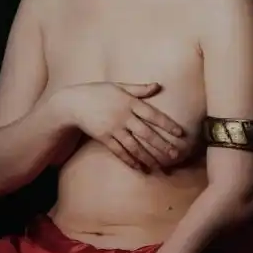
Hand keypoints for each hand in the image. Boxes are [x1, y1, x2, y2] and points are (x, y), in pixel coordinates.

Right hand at [59, 82, 188, 171]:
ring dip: (147, 157)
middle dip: (161, 144)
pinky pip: (119, 151)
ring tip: (159, 166)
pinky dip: (130, 160)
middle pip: (145, 133)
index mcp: (129, 102)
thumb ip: (139, 88)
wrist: (74, 103)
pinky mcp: (104, 138)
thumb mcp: (119, 86)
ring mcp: (113, 128)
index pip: (152, 114)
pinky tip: (139, 167)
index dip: (166, 123)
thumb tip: (158, 85)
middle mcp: (123, 116)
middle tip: (175, 155)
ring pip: (134, 145)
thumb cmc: (98, 92)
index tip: (179, 132)